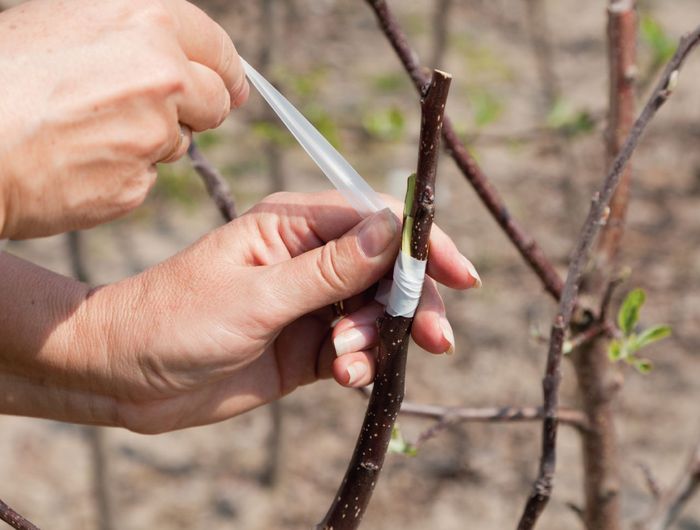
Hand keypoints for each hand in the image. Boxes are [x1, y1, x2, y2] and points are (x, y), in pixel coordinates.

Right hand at [0, 0, 247, 238]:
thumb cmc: (2, 72)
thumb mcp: (66, 20)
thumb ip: (133, 34)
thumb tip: (175, 51)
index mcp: (148, 21)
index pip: (219, 51)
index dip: (227, 73)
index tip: (230, 87)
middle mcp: (162, 76)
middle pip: (214, 102)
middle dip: (193, 109)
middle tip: (150, 112)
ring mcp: (151, 134)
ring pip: (178, 143)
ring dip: (149, 140)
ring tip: (87, 129)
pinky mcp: (133, 184)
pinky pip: (144, 179)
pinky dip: (121, 174)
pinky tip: (78, 159)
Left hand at [81, 191, 479, 432]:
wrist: (127, 374)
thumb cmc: (177, 320)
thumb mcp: (258, 295)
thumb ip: (330, 268)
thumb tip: (394, 230)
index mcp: (295, 225)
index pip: (377, 221)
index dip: (423, 245)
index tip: (460, 276)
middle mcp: (310, 258)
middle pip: (389, 270)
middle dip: (414, 302)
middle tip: (435, 339)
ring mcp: (311, 303)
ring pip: (377, 312)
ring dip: (380, 338)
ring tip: (346, 362)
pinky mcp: (309, 344)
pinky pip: (357, 350)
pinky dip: (361, 364)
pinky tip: (343, 378)